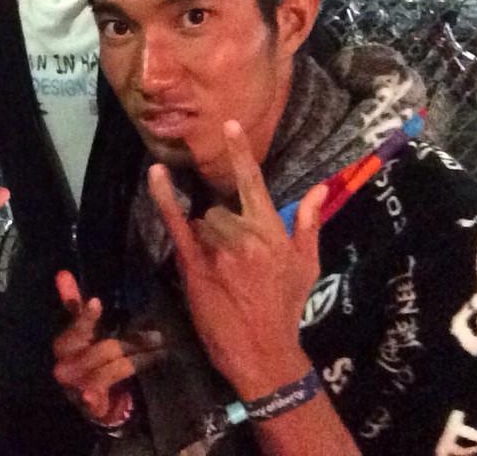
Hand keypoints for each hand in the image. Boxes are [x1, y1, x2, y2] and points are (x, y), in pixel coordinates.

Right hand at [52, 270, 162, 422]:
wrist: (87, 398)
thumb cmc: (86, 356)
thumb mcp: (81, 331)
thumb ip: (73, 304)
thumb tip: (62, 273)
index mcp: (64, 343)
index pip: (77, 326)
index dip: (86, 316)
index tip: (96, 302)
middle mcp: (65, 364)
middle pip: (103, 348)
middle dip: (131, 342)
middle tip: (157, 336)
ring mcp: (76, 386)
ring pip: (113, 368)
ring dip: (137, 360)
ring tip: (158, 353)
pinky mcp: (88, 404)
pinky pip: (109, 391)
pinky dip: (109, 389)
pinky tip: (116, 390)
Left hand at [149, 119, 325, 398]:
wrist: (262, 352)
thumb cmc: (286, 308)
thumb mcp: (306, 265)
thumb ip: (308, 223)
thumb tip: (320, 188)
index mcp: (271, 231)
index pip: (253, 183)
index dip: (240, 153)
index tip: (229, 123)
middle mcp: (243, 234)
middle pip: (218, 208)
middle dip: (221, 227)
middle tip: (233, 262)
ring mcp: (216, 248)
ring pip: (201, 221)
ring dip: (205, 237)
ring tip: (221, 270)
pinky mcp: (193, 263)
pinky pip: (176, 223)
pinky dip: (164, 197)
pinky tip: (156, 174)